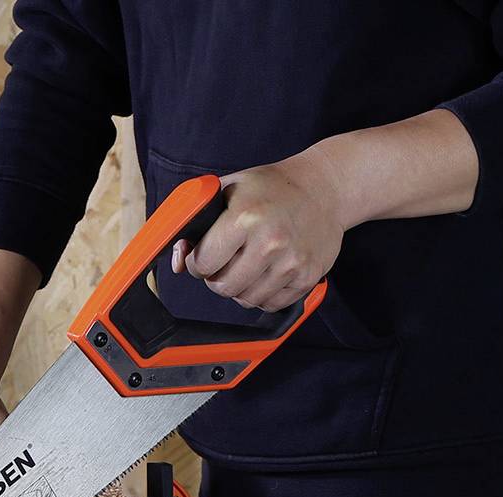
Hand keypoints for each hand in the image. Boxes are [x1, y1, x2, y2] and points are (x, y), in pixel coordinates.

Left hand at [173, 153, 347, 314]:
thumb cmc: (271, 188)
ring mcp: (292, 262)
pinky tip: (270, 269)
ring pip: (245, 300)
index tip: (206, 253)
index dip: (198, 262)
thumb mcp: (229, 191)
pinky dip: (264, 293)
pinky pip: (270, 305)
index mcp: (246, 217)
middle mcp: (271, 242)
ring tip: (252, 261)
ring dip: (242, 286)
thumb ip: (196, 224)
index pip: (201, 265)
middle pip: (222, 288)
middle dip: (218, 276)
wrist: (326, 186)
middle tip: (231, 257)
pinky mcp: (307, 277)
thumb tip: (176, 262)